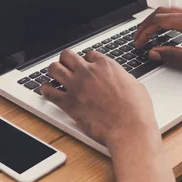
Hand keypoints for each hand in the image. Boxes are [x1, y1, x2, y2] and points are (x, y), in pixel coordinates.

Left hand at [41, 50, 158, 146]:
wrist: (129, 128)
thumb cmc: (136, 110)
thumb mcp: (134, 84)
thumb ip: (121, 78)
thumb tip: (119, 80)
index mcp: (106, 65)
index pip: (90, 54)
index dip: (88, 60)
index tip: (87, 66)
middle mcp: (89, 72)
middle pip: (67, 56)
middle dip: (66, 60)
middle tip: (67, 66)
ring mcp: (76, 86)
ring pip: (54, 68)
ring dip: (54, 71)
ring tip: (55, 76)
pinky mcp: (68, 103)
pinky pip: (48, 91)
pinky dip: (46, 90)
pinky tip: (48, 91)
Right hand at [134, 7, 181, 72]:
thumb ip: (173, 56)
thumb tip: (154, 53)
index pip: (159, 20)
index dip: (144, 32)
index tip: (137, 43)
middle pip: (162, 12)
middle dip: (146, 24)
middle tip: (137, 38)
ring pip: (171, 12)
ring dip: (156, 21)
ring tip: (148, 35)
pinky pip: (180, 15)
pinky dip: (167, 21)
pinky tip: (167, 32)